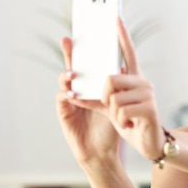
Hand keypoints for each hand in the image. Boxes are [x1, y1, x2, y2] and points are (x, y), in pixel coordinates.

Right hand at [56, 37, 121, 165]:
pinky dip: (66, 94)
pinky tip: (71, 93)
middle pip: (73, 68)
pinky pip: (62, 99)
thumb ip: (118, 86)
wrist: (103, 153)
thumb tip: (125, 63)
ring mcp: (70, 101)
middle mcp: (80, 91)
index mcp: (93, 87)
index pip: (89, 65)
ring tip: (73, 73)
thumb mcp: (117, 104)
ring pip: (65, 81)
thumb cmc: (110, 129)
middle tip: (69, 39)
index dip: (84, 50)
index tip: (82, 34)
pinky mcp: (64, 113)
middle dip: (70, 54)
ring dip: (67, 75)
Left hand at [101, 18, 164, 161]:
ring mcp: (148, 95)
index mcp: (134, 79)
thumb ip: (94, 95)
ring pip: (113, 98)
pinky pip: (120, 111)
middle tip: (116, 109)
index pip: (128, 53)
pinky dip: (121, 121)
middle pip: (110, 79)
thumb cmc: (130, 123)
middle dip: (106, 98)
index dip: (122, 35)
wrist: (148, 143)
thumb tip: (72, 87)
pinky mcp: (149, 109)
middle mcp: (143, 83)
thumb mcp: (109, 107)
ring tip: (126, 119)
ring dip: (114, 113)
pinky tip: (130, 124)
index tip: (115, 17)